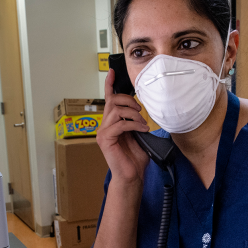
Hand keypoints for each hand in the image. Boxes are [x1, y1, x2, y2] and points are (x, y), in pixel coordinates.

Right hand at [97, 69, 149, 184]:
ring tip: (142, 124)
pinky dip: (133, 124)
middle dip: (129, 101)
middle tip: (141, 111)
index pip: (109, 99)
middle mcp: (105, 125)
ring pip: (116, 110)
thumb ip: (136, 121)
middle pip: (113, 101)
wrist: (132, 176)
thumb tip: (144, 109)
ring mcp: (103, 132)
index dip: (110, 84)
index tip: (112, 72)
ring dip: (133, 114)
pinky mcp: (105, 139)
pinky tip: (142, 130)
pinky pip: (119, 124)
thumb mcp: (139, 134)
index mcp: (112, 122)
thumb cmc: (136, 157)